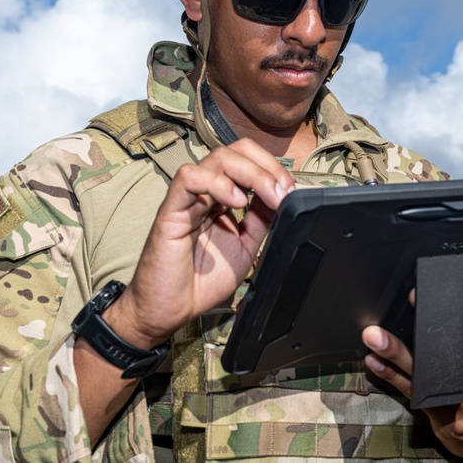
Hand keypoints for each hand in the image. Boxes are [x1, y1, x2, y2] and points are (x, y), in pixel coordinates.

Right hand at [109, 138, 294, 347]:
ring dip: (251, 172)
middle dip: (266, 165)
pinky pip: (188, 178)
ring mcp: (186, 199)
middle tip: (284, 190)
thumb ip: (260, 220)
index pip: (246, 160)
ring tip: (269, 195)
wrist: (171, 310)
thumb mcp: (245, 247)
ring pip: (216, 158)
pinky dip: (217, 183)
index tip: (291, 191)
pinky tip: (237, 202)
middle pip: (234, 151)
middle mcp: (204, 192)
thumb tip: (283, 196)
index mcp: (220, 198)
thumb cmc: (200, 282)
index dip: (272, 169)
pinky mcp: (171, 211)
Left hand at [361, 296, 462, 462]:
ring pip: (420, 373)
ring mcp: (457, 402)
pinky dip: (390, 375)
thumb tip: (461, 305)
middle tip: (388, 321)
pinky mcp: (439, 414)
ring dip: (393, 353)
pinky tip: (375, 362)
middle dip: (412, 335)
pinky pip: (411, 391)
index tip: (417, 296)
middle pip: (441, 354)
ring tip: (374, 338)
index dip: (447, 312)